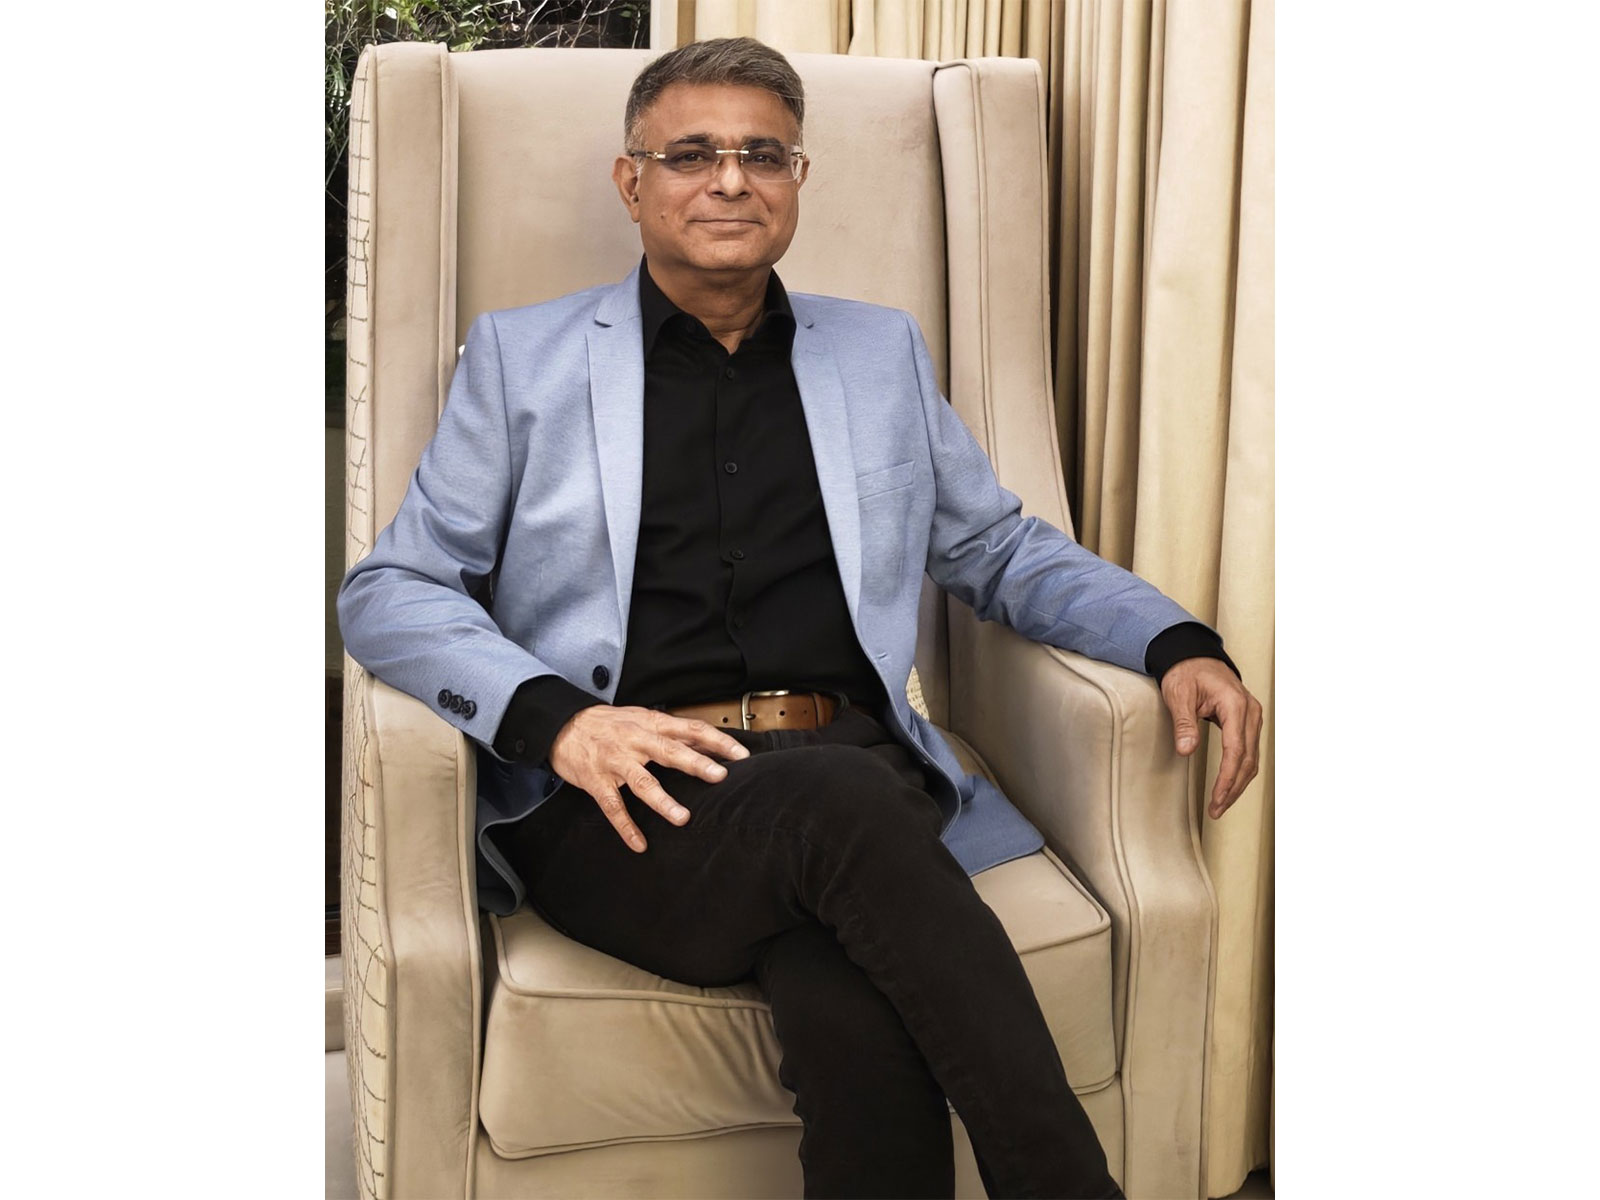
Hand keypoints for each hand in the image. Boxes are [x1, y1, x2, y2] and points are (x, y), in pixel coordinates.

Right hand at [549, 705, 750, 851]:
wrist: (563, 725)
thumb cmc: (609, 724)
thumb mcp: (641, 718)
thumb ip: (672, 731)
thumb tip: (708, 741)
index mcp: (651, 724)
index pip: (690, 728)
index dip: (716, 740)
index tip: (741, 753)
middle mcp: (635, 740)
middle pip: (669, 751)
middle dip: (695, 764)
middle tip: (720, 776)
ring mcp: (615, 761)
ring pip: (642, 782)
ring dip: (662, 801)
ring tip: (682, 818)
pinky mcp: (596, 781)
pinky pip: (613, 806)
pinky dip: (626, 827)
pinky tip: (639, 844)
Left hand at [1159, 658, 1263, 819]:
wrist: (1194, 657)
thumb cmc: (1185, 673)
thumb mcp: (1178, 695)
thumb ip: (1184, 723)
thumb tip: (1186, 751)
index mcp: (1235, 705)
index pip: (1236, 750)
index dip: (1227, 778)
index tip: (1217, 798)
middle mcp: (1251, 712)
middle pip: (1248, 759)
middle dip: (1233, 788)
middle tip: (1216, 810)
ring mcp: (1252, 717)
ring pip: (1252, 759)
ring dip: (1238, 784)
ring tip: (1220, 804)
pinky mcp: (1248, 722)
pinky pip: (1249, 752)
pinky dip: (1240, 771)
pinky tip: (1229, 786)